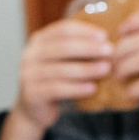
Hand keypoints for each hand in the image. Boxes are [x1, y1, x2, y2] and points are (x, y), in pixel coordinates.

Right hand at [0, 20, 113, 139]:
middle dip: (88, 48)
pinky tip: (93, 88)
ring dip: (87, 68)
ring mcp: (28, 74)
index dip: (85, 31)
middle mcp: (30, 55)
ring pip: (61, 70)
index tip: (105, 36)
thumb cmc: (54, 80)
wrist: (34, 110)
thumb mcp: (62, 61)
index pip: (63, 30)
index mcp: (38, 41)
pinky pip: (57, 89)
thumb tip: (106, 39)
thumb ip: (76, 49)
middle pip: (62, 47)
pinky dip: (77, 88)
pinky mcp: (32, 94)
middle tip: (109, 51)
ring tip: (106, 69)